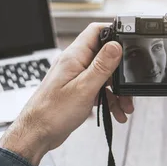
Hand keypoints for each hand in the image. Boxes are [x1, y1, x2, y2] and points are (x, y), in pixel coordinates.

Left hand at [0, 23, 133, 165]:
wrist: (37, 134)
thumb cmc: (52, 112)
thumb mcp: (84, 87)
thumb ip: (102, 66)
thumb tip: (116, 46)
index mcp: (74, 56)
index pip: (96, 31)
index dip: (114, 31)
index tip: (129, 42)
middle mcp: (75, 63)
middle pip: (105, 55)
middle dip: (120, 70)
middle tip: (129, 84)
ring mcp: (76, 76)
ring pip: (105, 75)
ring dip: (117, 89)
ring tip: (125, 105)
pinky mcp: (78, 89)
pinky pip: (99, 88)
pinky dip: (110, 99)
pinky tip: (116, 111)